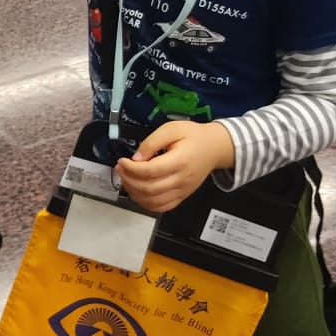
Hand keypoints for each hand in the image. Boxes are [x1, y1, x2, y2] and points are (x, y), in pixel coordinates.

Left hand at [115, 120, 234, 214]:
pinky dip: (146, 203)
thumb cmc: (193, 136)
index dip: (131, 169)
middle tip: (120, 169)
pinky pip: (162, 207)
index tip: (122, 161)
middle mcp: (181, 180)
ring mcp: (183, 191)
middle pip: (150, 189)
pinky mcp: (183, 196)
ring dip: (134, 193)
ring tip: (126, 179)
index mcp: (180, 161)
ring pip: (154, 202)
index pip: (150, 172)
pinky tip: (138, 191)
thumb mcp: (172, 128)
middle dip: (129, 180)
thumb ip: (152, 142)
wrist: (215, 148)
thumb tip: (136, 158)